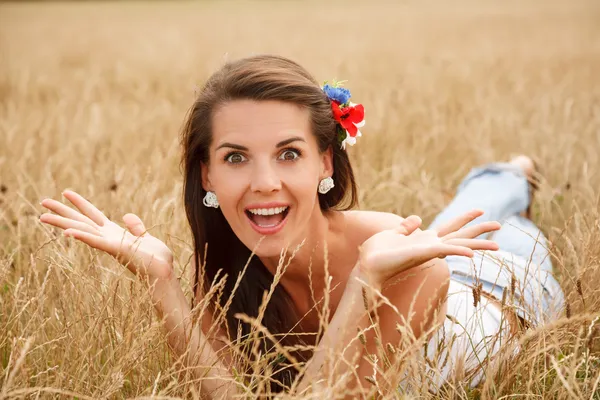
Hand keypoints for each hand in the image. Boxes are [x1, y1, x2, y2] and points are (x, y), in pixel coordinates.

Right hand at [39, 190, 173, 282]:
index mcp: (114, 233)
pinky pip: (97, 242)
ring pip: (82, 230)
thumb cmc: (157, 259)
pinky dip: (83, 237)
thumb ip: (136, 227)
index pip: (93, 214)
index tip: (65, 192)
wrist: (164, 273)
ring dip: (62, 223)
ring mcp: (110, 244)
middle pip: (80, 221)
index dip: (80, 203)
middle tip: (42, 202)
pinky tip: (67, 233)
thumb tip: (126, 216)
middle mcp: (108, 238)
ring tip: (42, 216)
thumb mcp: (146, 238)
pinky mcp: (117, 250)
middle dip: (62, 212)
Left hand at [358, 210, 500, 287]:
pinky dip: (459, 251)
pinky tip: (472, 253)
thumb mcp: (393, 234)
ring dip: (478, 243)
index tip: (480, 210)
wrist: (368, 265)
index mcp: (425, 240)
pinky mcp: (424, 253)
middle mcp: (431, 246)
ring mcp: (429, 250)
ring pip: (459, 244)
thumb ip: (407, 227)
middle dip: (479, 230)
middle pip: (461, 235)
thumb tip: (417, 219)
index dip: (465, 218)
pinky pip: (446, 250)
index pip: (450, 227)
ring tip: (498, 243)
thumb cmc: (377, 253)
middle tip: (500, 225)